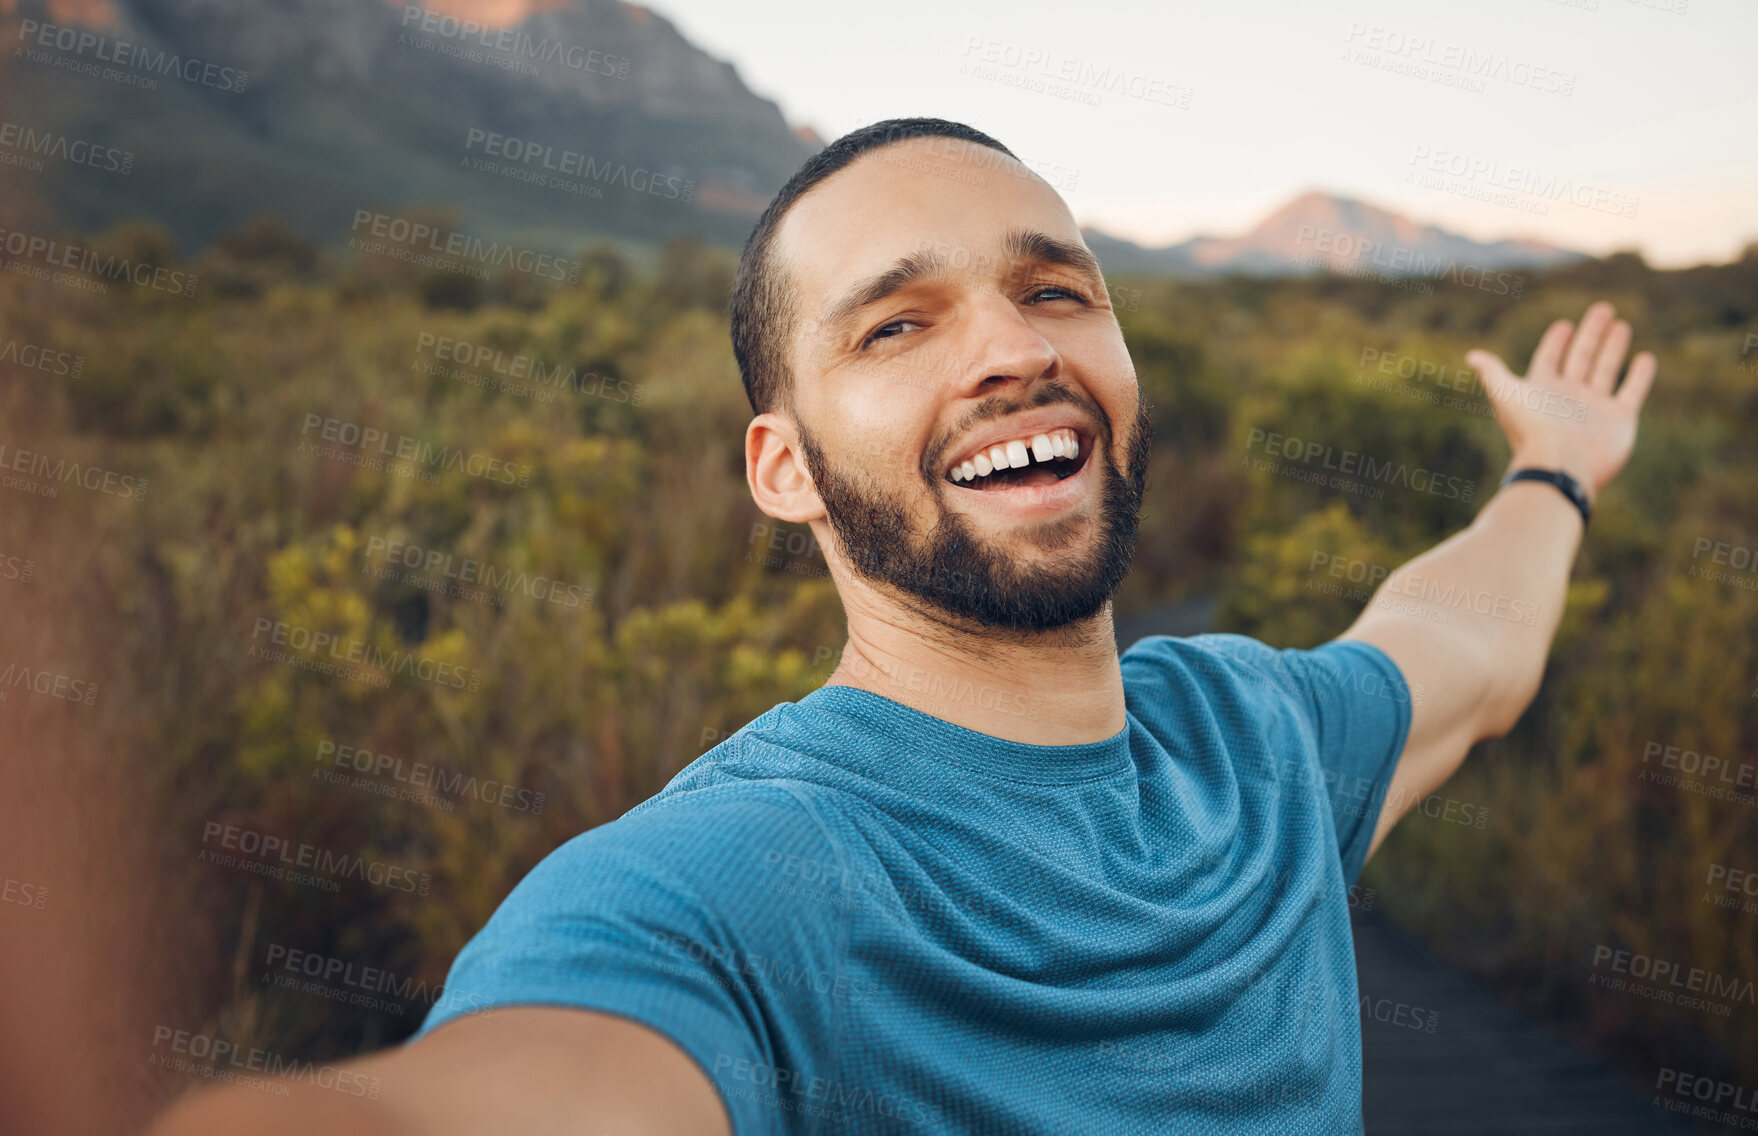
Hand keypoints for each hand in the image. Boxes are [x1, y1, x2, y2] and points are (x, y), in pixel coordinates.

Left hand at [1465, 300, 1656, 503]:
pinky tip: (1644, 357)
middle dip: (1591, 334)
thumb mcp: (1507, 395)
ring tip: (1621, 324)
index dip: (1555, 343)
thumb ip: (1493, 373)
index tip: (1564, 325)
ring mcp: (1595, 408)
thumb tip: (1472, 356)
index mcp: (1542, 391)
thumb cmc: (1532, 430)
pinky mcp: (1619, 420)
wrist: (1560, 467)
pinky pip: (1631, 391)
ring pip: (1606, 370)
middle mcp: (1568, 398)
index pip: (1549, 360)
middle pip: (1581, 358)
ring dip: (1613, 347)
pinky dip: (1639, 375)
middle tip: (1603, 308)